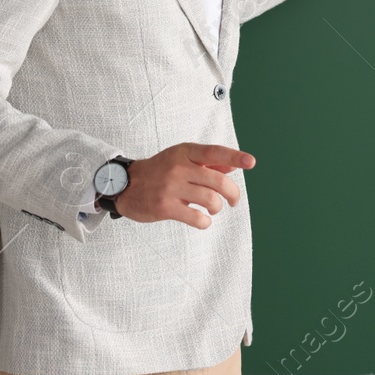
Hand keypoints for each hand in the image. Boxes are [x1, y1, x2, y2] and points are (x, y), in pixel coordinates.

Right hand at [113, 142, 253, 228]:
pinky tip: (203, 220)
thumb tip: (233, 166)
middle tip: (233, 201)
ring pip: (210, 199)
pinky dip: (205, 221)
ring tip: (213, 209)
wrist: (124, 185)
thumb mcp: (180, 160)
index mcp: (184, 153)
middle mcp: (178, 167)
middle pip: (218, 181)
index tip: (251, 162)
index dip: (235, 157)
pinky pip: (196, 217)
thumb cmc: (158, 171)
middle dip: (232, 193)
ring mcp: (171, 187)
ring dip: (217, 208)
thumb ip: (207, 163)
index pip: (214, 153)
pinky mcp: (165, 206)